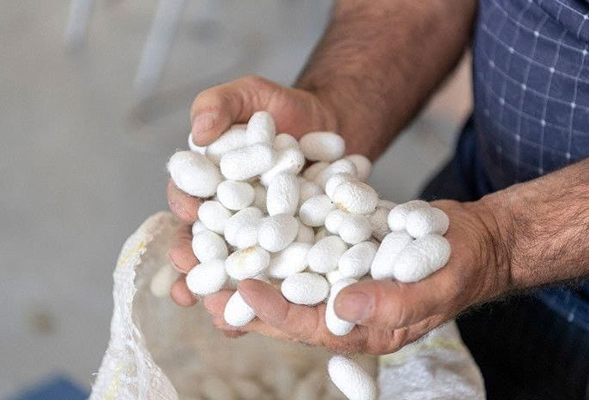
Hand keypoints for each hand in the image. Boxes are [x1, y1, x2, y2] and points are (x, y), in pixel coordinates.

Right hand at [167, 76, 337, 305]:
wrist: (336, 128)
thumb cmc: (287, 111)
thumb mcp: (252, 94)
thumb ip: (220, 104)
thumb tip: (197, 133)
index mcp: (210, 183)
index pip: (188, 197)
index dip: (184, 208)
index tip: (186, 215)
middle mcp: (228, 215)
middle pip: (205, 244)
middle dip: (196, 265)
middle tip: (191, 282)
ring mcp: (258, 237)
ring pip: (235, 270)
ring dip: (223, 294)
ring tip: (218, 313)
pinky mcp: (289, 252)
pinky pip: (274, 277)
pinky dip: (264, 299)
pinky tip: (258, 321)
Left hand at [204, 197, 512, 353]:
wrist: (474, 237)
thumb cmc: (465, 263)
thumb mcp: (440, 282)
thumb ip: (395, 302)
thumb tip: (342, 309)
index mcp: (366, 327)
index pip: (309, 325)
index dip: (273, 310)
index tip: (239, 289)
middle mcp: (346, 307)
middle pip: (286, 306)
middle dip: (243, 297)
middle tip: (200, 281)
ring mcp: (340, 278)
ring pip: (287, 276)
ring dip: (250, 264)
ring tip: (210, 249)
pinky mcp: (341, 249)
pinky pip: (304, 246)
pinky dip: (276, 236)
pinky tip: (248, 216)